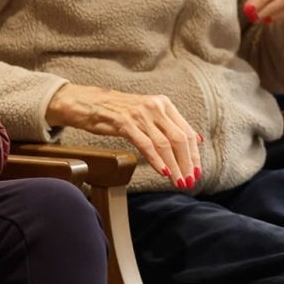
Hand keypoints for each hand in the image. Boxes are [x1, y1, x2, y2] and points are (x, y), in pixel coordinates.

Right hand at [47, 84, 199, 187]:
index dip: (194, 154)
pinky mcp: (125, 123)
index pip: (186, 132)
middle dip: (187, 163)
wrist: (87, 102)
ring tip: (178, 181)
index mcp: (163, 103)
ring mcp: (139, 114)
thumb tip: (195, 139)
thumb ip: (168, 125)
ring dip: (174, 166)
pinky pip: (146, 145)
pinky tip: (163, 171)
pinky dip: (157, 160)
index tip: (196, 171)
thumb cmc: (116, 110)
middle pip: (179, 139)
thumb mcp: (146, 112)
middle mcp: (154, 106)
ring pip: (165, 144)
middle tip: (189, 180)